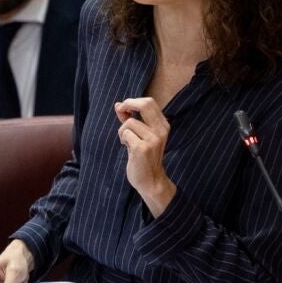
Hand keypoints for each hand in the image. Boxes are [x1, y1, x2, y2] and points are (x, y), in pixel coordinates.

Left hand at [115, 97, 176, 216]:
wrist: (150, 180)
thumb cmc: (143, 157)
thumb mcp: (140, 135)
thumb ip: (131, 119)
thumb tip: (118, 105)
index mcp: (163, 126)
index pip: (149, 102)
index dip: (133, 101)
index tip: (123, 108)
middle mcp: (161, 131)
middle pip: (144, 105)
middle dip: (127, 105)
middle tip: (119, 111)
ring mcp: (153, 139)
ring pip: (130, 122)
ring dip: (122, 131)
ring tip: (127, 142)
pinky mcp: (143, 148)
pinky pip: (125, 133)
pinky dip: (123, 139)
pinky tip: (127, 148)